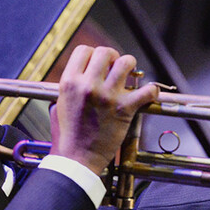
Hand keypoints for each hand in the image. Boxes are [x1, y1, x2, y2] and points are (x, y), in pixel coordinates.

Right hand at [49, 46, 157, 174]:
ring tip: (129, 75)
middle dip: (113, 57)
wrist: (77, 159)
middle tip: (116, 67)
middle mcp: (88, 85)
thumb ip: (68, 88)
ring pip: (126, 63)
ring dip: (130, 66)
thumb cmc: (68, 136)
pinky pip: (145, 90)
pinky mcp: (124, 109)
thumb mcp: (58, 105)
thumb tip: (78, 78)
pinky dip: (150, 91)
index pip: (84, 50)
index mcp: (69, 82)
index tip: (99, 63)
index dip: (93, 54)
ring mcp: (107, 96)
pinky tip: (148, 93)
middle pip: (106, 52)